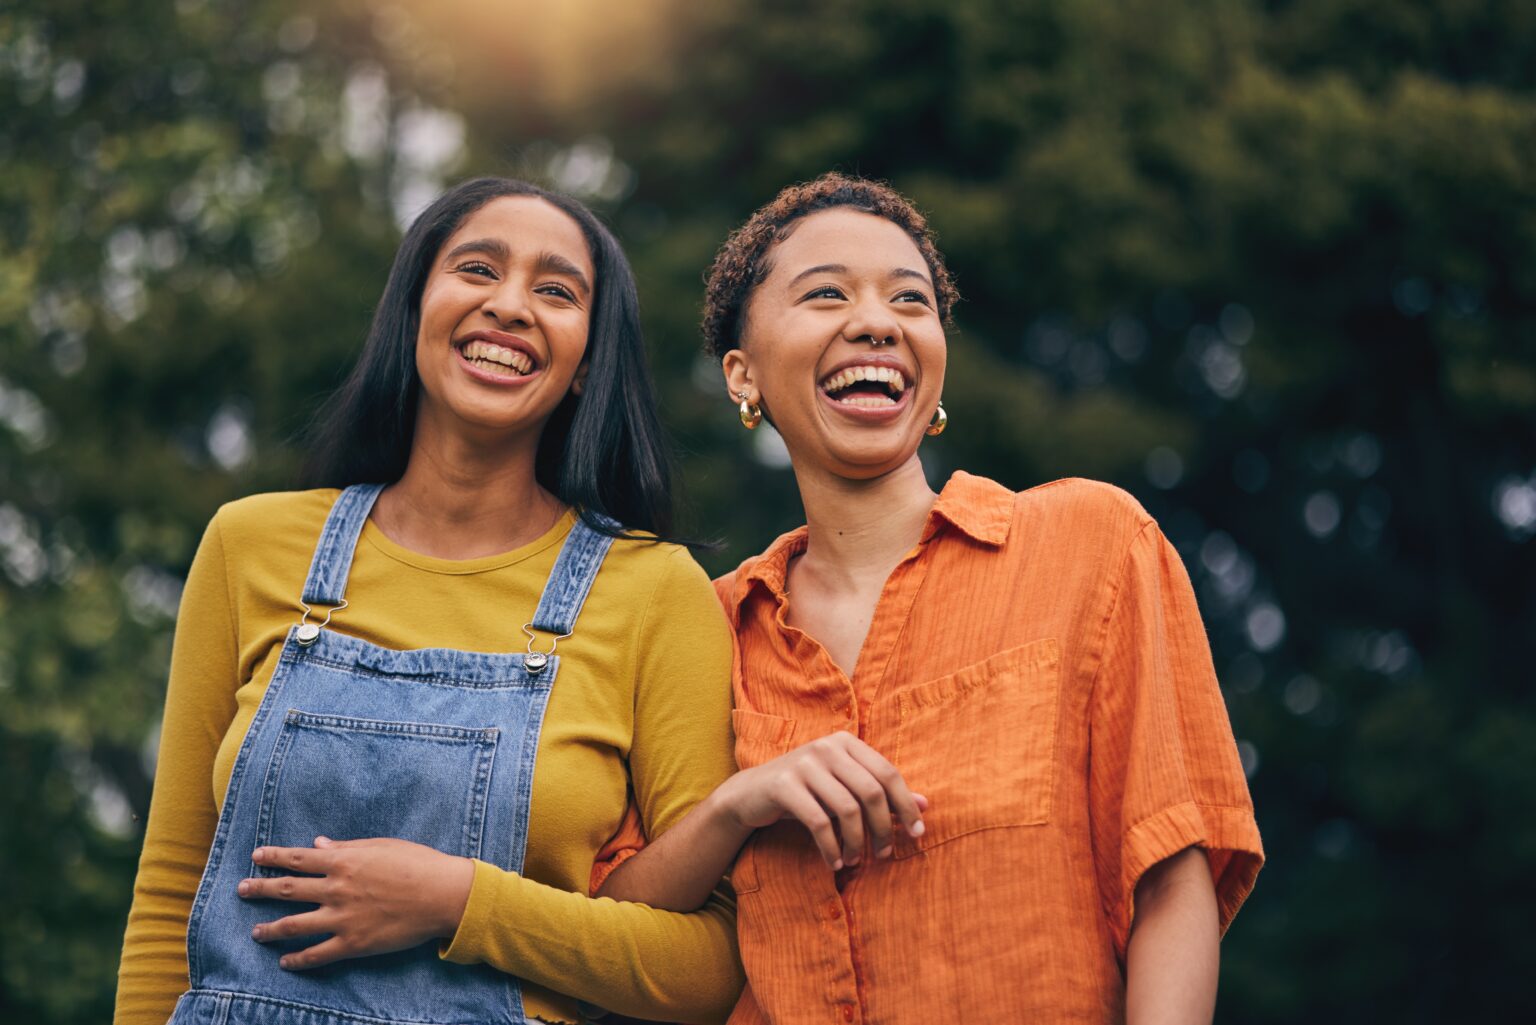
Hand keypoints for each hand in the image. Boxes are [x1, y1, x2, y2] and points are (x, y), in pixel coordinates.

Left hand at [238, 836, 474, 969]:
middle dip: (260, 889)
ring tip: (256, 932)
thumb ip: (346, 846)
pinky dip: (298, 960)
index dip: (273, 857)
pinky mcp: (354, 943)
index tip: (255, 856)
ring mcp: (342, 918)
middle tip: (242, 890)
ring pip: (295, 925)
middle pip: (287, 890)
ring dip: (271, 929)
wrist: (442, 894)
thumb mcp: (381, 846)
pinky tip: (285, 962)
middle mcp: (336, 889)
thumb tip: (318, 843)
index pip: (298, 858)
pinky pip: (318, 954)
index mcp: (343, 861)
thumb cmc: (417, 863)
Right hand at [718, 731, 927, 869]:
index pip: (888, 773)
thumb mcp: (844, 788)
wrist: (751, 793)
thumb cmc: (807, 792)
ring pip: (846, 809)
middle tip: (883, 855)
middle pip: (871, 792)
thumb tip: (925, 805)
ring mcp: (804, 763)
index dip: (906, 805)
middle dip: (882, 829)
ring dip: (855, 842)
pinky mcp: (783, 784)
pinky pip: (818, 821)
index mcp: (846, 742)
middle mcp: (827, 746)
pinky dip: (830, 847)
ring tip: (854, 861)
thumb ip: (881, 794)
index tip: (917, 834)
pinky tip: (834, 862)